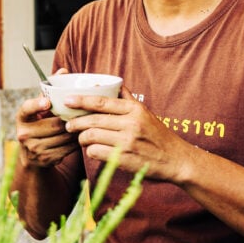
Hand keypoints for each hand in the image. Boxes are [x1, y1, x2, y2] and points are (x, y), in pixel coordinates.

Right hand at [15, 91, 78, 168]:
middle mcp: (24, 133)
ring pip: (63, 137)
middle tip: (83, 114)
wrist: (32, 155)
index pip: (27, 108)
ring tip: (84, 125)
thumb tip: (63, 71)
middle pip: (54, 124)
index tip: (47, 102)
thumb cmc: (40, 123)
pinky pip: (67, 149)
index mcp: (22, 117)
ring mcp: (33, 148)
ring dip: (76, 131)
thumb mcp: (40, 108)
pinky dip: (75, 142)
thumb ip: (50, 90)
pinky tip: (79, 137)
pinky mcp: (44, 159)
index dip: (37, 105)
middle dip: (70, 119)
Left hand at [63, 85, 192, 182]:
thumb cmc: (158, 135)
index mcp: (135, 109)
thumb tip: (114, 83)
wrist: (175, 159)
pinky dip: (91, 151)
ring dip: (82, 138)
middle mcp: (131, 123)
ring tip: (82, 139)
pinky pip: (96, 152)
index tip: (68, 100)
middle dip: (76, 123)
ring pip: (92, 136)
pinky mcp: (124, 159)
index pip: (102, 102)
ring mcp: (127, 142)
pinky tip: (94, 150)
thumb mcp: (146, 112)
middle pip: (93, 120)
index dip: (82, 100)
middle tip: (69, 125)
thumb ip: (128, 98)